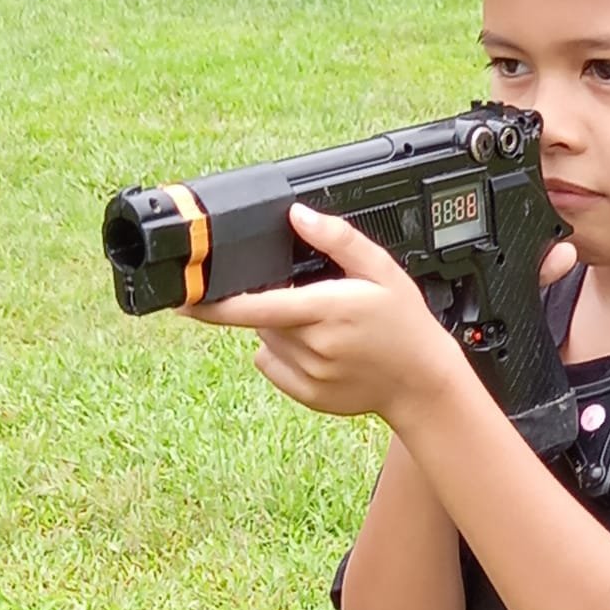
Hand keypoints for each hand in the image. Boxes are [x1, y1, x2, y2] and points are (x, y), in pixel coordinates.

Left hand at [191, 206, 576, 427]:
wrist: (423, 383)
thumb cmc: (406, 325)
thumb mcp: (383, 271)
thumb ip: (339, 240)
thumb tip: (298, 215)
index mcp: (326, 310)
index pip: (255, 306)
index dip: (214, 302)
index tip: (185, 296)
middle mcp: (314, 346)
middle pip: (261, 318)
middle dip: (273, 304)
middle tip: (315, 301)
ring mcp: (310, 374)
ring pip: (266, 342)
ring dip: (280, 330)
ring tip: (325, 328)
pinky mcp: (309, 395)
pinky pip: (273, 367)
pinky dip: (282, 355)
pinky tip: (321, 351)